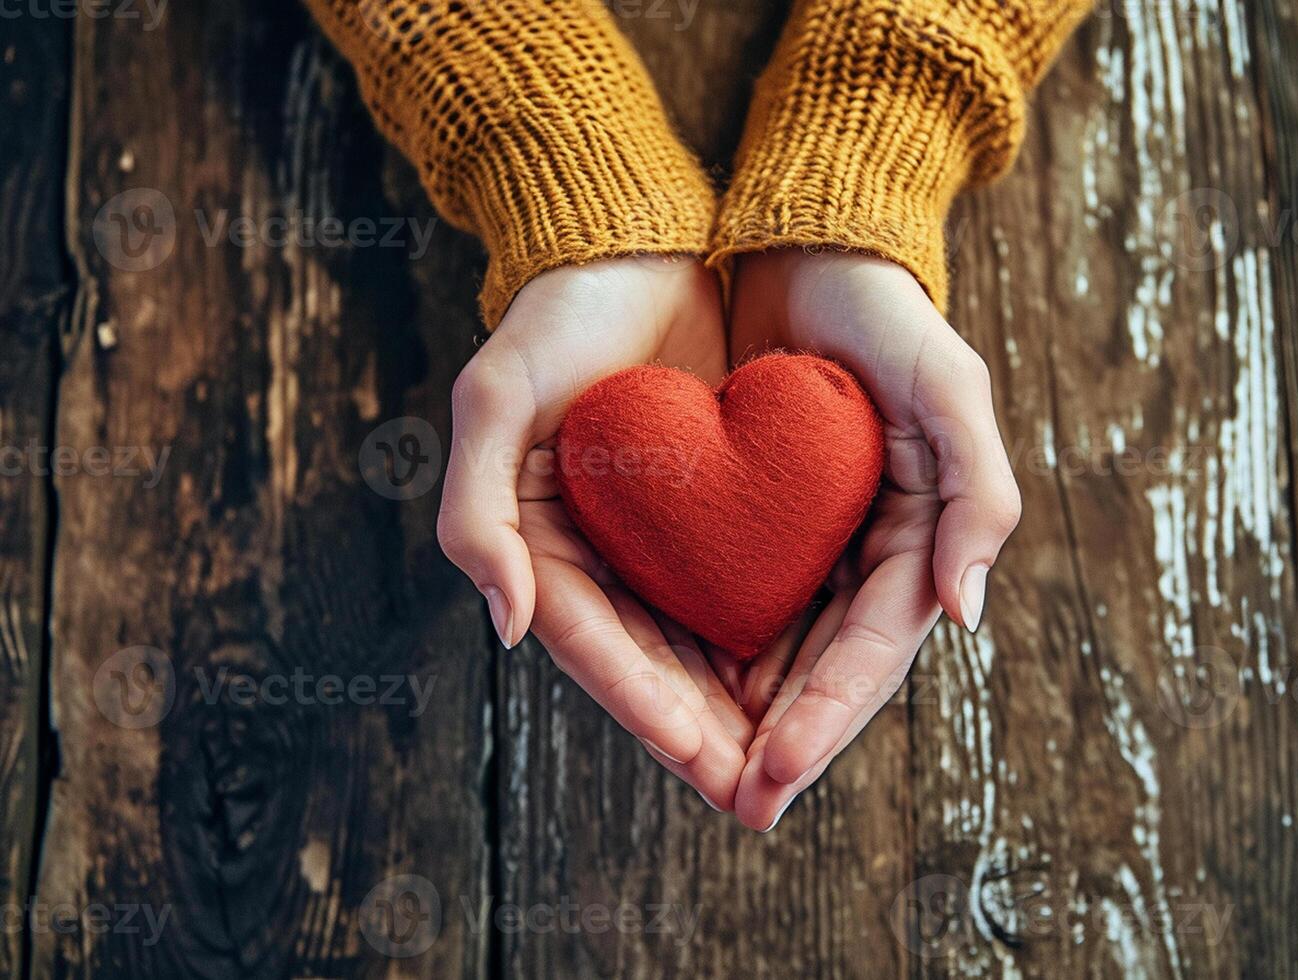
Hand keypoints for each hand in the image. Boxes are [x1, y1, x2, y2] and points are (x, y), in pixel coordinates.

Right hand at [436, 257, 753, 808]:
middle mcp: (591, 553)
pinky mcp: (703, 513)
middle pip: (647, 665)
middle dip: (700, 734)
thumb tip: (508, 629)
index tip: (704, 759)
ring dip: (734, 708)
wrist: (630, 243)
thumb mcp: (495, 396)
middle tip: (758, 795)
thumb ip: (478, 511)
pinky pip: (730, 593)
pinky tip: (803, 680)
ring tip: (787, 762)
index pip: (591, 646)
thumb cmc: (555, 314)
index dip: (644, 707)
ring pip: (692, 645)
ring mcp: (649, 539)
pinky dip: (760, 641)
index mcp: (536, 541)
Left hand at [724, 249, 1022, 830]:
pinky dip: (712, 650)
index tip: (776, 774)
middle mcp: (867, 549)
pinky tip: (678, 689)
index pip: (874, 648)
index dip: (830, 716)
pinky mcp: (760, 519)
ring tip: (705, 773)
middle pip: (827, 668)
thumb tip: (968, 616)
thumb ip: (979, 493)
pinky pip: (738, 599)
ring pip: (781, 649)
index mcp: (920, 533)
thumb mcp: (948, 383)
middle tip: (738, 804)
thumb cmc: (885, 309)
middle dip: (786, 739)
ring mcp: (814, 538)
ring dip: (747, 714)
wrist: (807, 245)